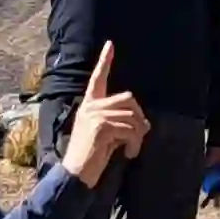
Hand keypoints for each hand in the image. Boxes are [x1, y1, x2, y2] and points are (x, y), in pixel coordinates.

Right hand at [63, 40, 149, 186]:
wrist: (75, 174)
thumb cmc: (90, 157)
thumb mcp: (104, 134)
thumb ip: (118, 122)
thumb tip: (144, 123)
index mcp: (89, 105)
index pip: (97, 78)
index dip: (105, 61)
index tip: (110, 44)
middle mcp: (91, 106)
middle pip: (128, 98)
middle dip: (139, 118)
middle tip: (139, 137)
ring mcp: (95, 114)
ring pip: (132, 117)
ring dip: (138, 136)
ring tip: (131, 150)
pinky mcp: (102, 126)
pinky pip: (130, 130)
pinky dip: (134, 143)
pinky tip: (127, 154)